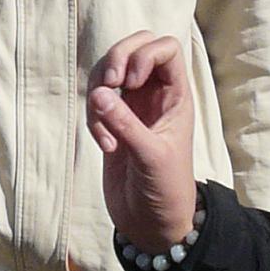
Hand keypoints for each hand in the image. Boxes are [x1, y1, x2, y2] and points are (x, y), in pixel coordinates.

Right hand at [86, 33, 201, 249]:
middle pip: (134, 48)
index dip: (144, 54)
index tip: (130, 82)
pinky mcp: (112, 123)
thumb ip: (126, 124)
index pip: (165, 49)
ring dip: (99, 90)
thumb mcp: (151, 157)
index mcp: (176, 96)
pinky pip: (96, 102)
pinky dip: (93, 118)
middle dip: (115, 59)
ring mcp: (132, 107)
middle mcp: (155, 95)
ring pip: (109, 72)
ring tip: (105, 127)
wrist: (152, 223)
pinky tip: (105, 146)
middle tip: (110, 84)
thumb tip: (100, 93)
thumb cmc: (166, 190)